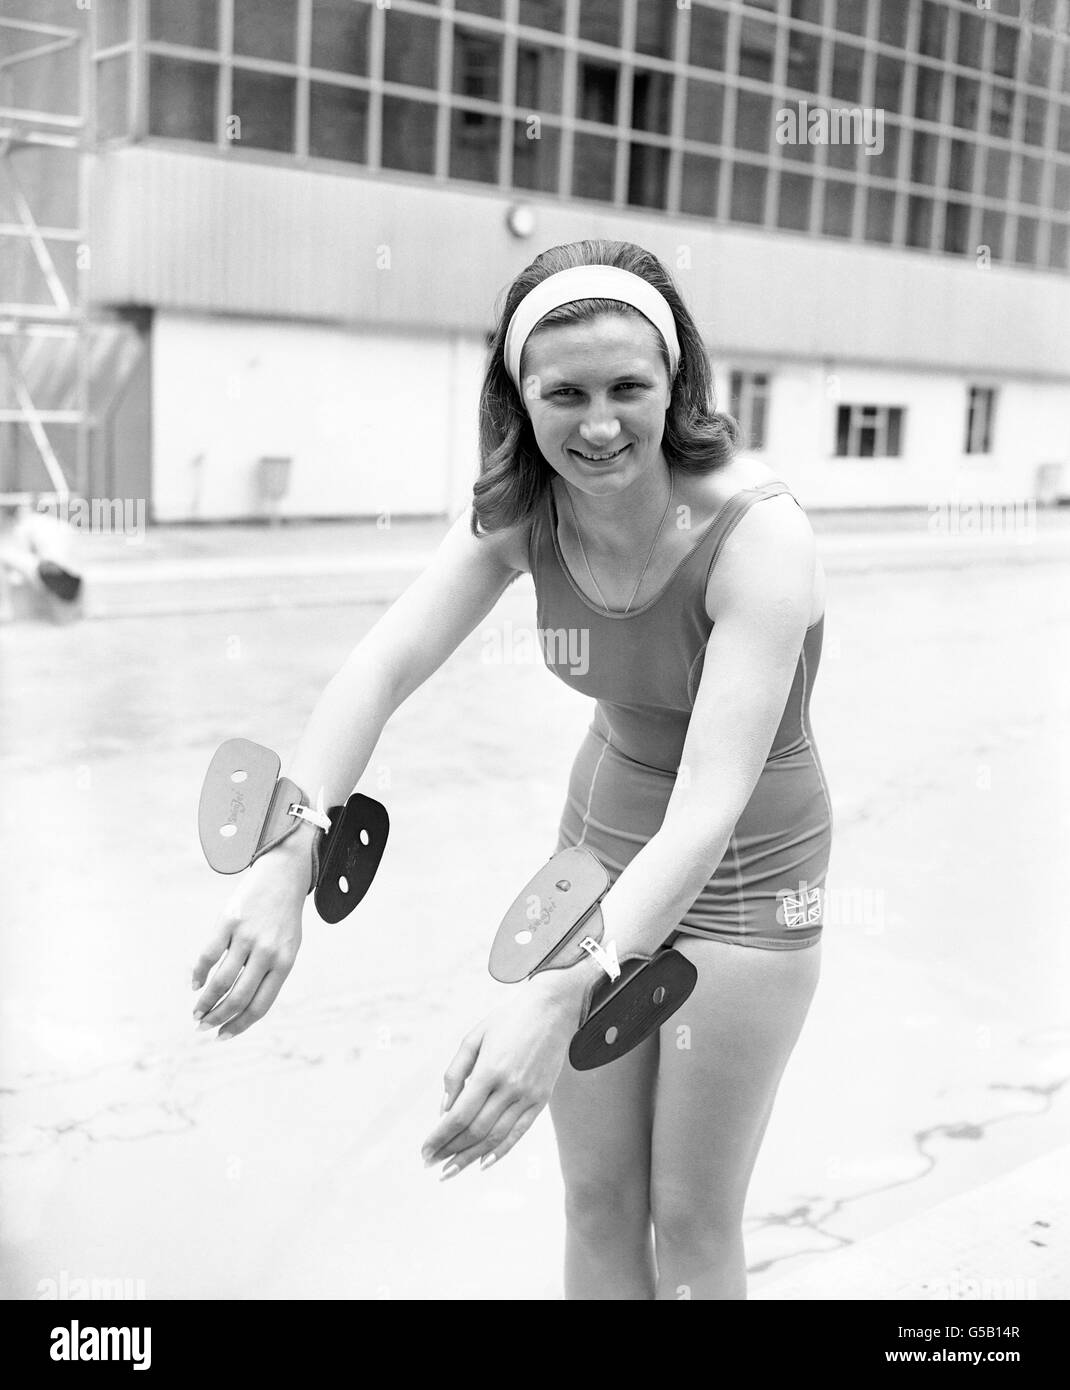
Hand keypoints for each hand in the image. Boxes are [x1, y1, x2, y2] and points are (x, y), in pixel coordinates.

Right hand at [190, 836, 311, 1038]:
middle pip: (238, 998)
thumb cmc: (283, 920)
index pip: (259, 1005)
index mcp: (284, 963)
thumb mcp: (287, 949)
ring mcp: (247, 937)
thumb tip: (238, 1007)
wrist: (283, 877)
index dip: (239, 1025)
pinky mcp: (229, 921)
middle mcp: (267, 952)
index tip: (223, 1036)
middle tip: (202, 1027)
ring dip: (204, 1002)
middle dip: (217, 1018)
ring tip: (196, 1012)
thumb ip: (269, 975)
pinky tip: (194, 985)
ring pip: (220, 981)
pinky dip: (198, 973)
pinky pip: (208, 955)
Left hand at [420, 972, 588, 1179]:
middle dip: (450, 1151)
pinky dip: (500, 1152)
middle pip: (475, 1131)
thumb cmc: (507, 1020)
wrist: (552, 1010)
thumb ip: (455, 1072)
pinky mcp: (541, 1100)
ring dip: (469, 1157)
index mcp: (489, 1070)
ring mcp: (528, 1095)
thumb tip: (444, 1109)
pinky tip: (482, 1164)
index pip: (459, 1115)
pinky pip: (519, 1133)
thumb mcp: (474, 1036)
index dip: (439, 1137)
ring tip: (450, 1170)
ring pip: (495, 1137)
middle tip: (431, 1164)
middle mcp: (509, 1087)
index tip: (424, 1151)